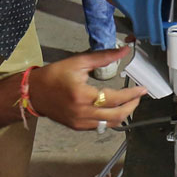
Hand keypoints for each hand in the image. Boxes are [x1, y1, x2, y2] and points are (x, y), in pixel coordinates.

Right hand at [27, 47, 146, 129]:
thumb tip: (124, 50)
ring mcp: (80, 123)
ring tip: (130, 103)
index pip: (114, 98)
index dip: (131, 94)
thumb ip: (103, 57)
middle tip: (139, 97)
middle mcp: (83, 112)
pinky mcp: (78, 127)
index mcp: (82, 95)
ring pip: (111, 124)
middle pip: (117, 115)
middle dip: (132, 106)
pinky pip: (101, 126)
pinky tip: (115, 109)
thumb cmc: (54, 75)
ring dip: (124, 114)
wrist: (34, 93)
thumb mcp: (78, 62)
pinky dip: (111, 118)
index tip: (142, 89)